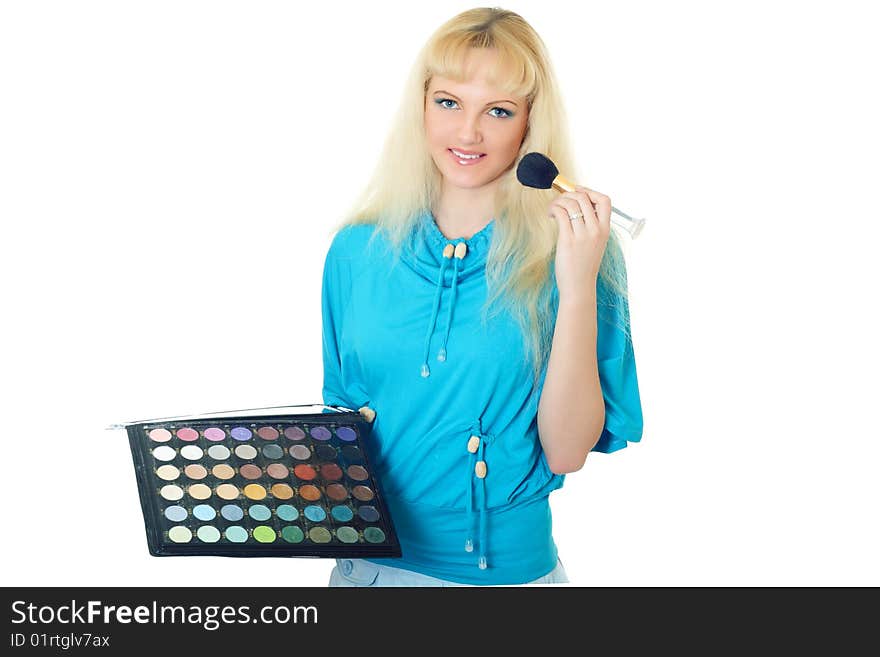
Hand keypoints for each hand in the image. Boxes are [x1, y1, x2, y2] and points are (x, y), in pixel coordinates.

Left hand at [547, 185, 611, 302]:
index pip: (605, 201)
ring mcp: (583, 235)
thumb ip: (590, 227)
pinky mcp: (568, 240)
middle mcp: (596, 230)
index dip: (590, 191)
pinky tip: (550, 215)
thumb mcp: (594, 244)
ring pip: (571, 204)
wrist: (579, 286)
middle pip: (584, 198)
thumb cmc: (584, 266)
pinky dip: (553, 209)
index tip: (578, 192)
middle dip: (569, 194)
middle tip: (560, 201)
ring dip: (559, 201)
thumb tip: (576, 207)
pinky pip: (561, 214)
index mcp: (604, 230)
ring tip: (553, 209)